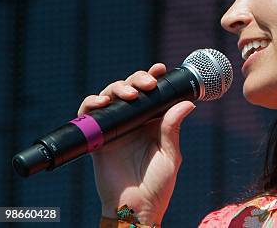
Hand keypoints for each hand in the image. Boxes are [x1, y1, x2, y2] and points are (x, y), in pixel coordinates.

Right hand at [77, 63, 195, 224]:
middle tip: (148, 83)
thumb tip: (187, 103)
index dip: (153, 77)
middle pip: (131, 89)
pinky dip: (92, 103)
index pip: (152, 93)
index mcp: (152, 122)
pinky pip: (89, 115)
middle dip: (138, 78)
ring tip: (131, 94)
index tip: (160, 68)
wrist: (136, 207)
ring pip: (111, 96)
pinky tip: (103, 102)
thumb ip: (173, 128)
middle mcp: (133, 121)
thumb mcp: (170, 154)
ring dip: (118, 88)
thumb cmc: (157, 184)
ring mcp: (115, 128)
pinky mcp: (97, 139)